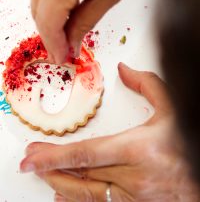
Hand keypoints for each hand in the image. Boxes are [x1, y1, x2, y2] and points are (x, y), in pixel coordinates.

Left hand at [20, 63, 199, 201]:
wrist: (197, 182)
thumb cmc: (181, 147)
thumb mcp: (170, 111)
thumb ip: (149, 85)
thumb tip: (124, 70)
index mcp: (138, 149)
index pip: (89, 153)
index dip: (58, 156)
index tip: (35, 155)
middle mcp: (131, 177)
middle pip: (81, 174)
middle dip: (50, 168)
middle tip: (29, 161)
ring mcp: (128, 197)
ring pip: (84, 193)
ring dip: (58, 182)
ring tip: (40, 172)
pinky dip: (73, 199)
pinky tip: (60, 192)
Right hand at [31, 0, 196, 63]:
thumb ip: (83, 23)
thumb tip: (70, 41)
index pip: (48, 23)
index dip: (54, 45)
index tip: (61, 57)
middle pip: (38, 10)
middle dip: (50, 33)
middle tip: (64, 47)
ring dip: (50, 15)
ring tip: (66, 29)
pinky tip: (65, 5)